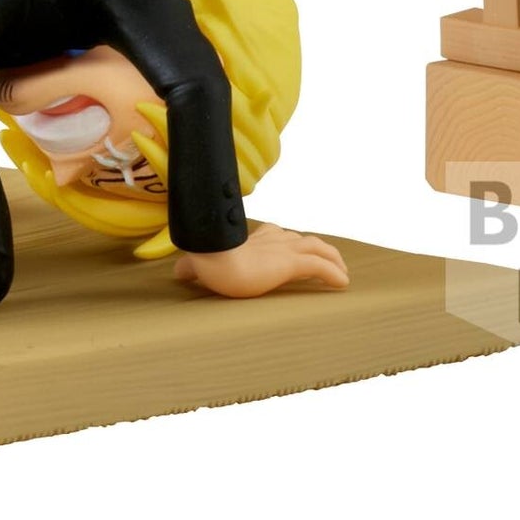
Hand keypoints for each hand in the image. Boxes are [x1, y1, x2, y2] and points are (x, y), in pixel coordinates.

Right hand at [173, 224, 350, 297]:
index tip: (296, 249)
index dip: (288, 242)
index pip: (277, 235)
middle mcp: (273, 240)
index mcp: (255, 238)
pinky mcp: (290, 263)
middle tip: (331, 262)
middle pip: (303, 240)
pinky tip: (343, 284)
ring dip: (333, 259)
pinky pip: (319, 267)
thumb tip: (177, 272)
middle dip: (319, 249)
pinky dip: (333, 274)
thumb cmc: (206, 261)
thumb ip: (192, 267)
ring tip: (342, 273)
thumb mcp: (200, 264)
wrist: (215, 259)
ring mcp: (284, 250)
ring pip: (318, 248)